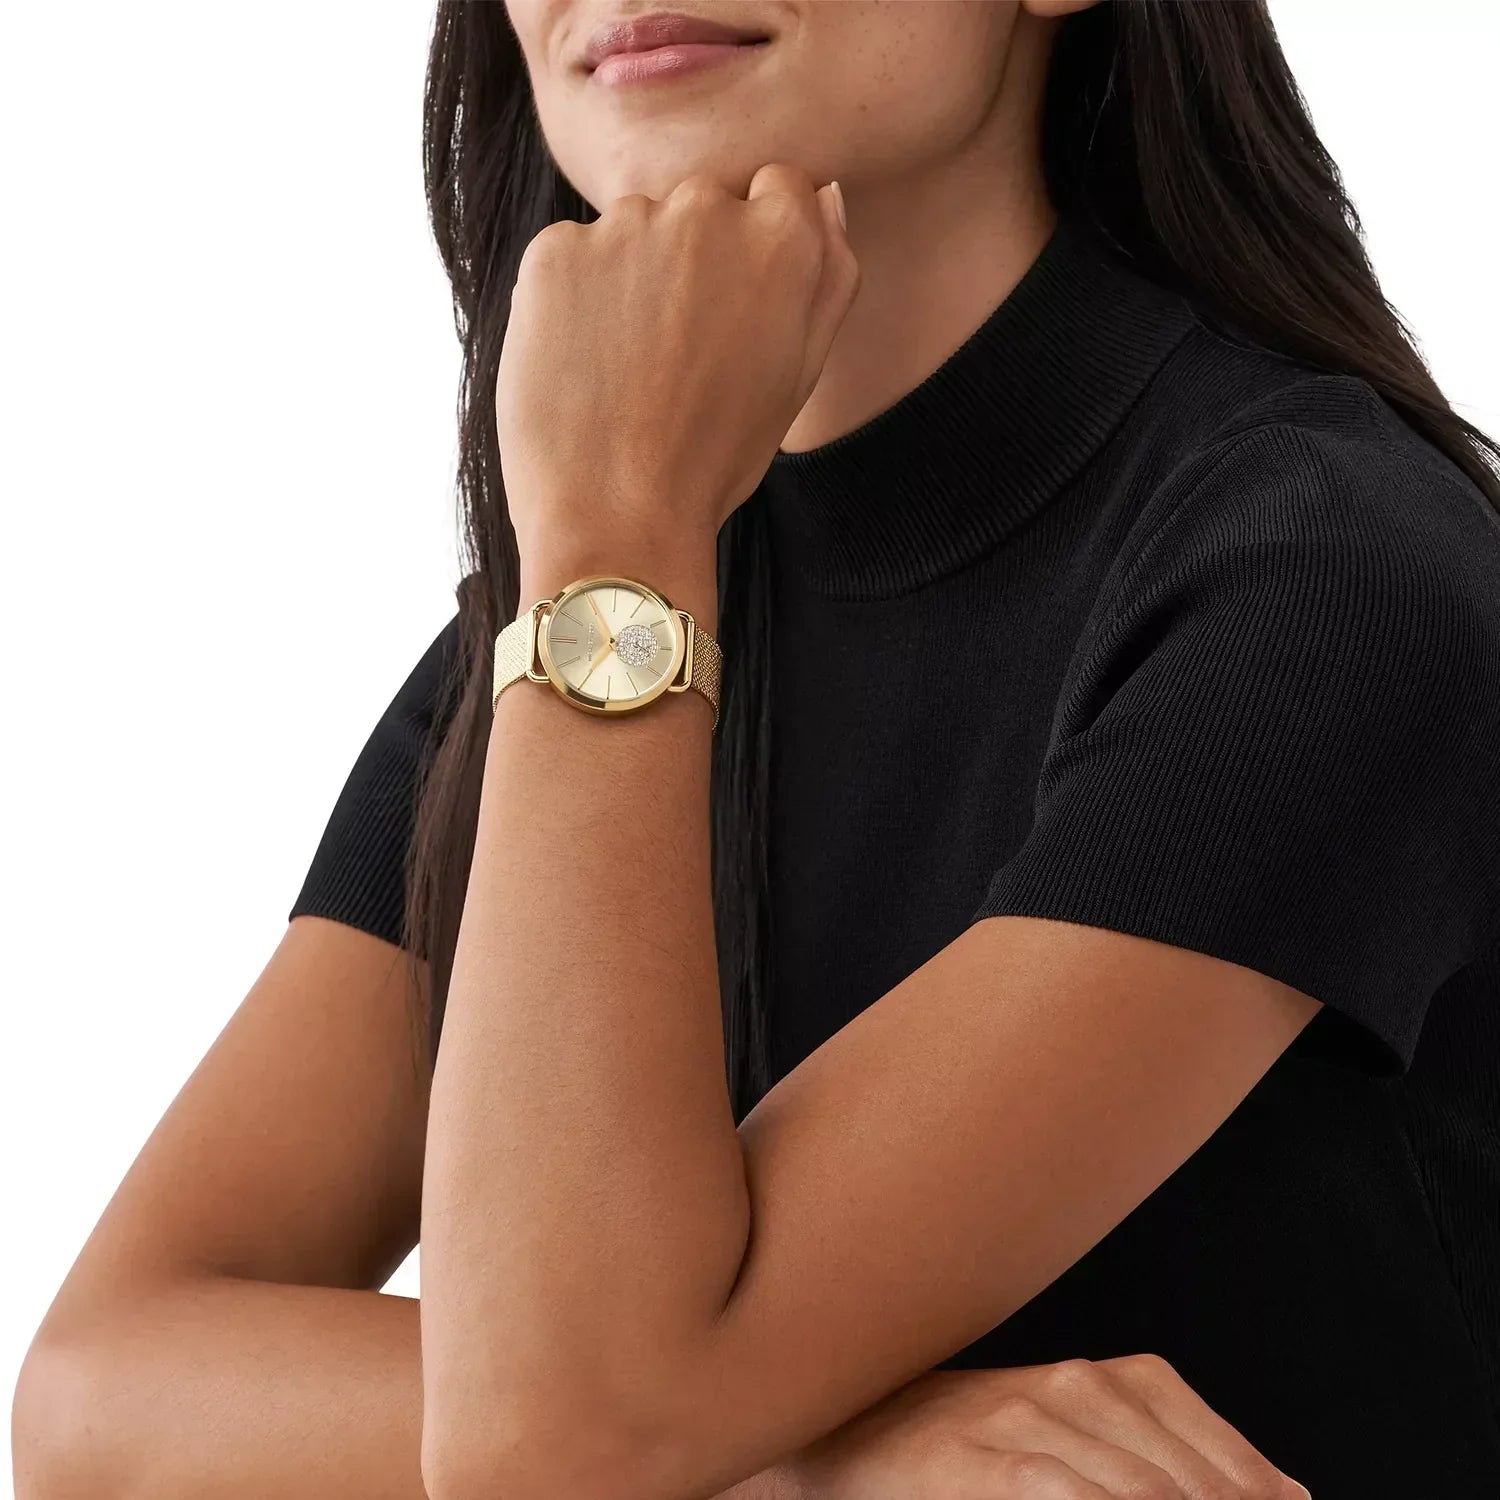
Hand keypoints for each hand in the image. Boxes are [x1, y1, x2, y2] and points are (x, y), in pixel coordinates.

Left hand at [497, 163, 858, 573]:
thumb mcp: (800, 373)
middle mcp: (705, 210)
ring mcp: (623, 225)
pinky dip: (575, 299)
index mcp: (783, 238)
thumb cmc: (716, 457)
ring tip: (628, 367)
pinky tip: (584, 364)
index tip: (735, 309)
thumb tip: (826, 196)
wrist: (616, 515)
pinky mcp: (555, 251)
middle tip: (680, 352)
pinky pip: (572, 256)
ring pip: (634, 229)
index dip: (755, 253)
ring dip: (632, 277)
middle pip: (703, 204)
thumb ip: (828, 275)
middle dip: (695, 258)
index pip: (778, 191)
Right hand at [783, 1358, 1311, 1498]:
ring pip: (1132, 1485)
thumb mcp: (1078, 1438)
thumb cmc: (978, 1447)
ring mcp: (1021, 1423)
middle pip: (1183, 1475)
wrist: (856, 1429)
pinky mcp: (974, 1462)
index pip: (1213, 1447)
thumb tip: (1287, 1492)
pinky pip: (1056, 1489)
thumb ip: (1167, 1457)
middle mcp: (1074, 1388)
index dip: (1255, 1488)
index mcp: (1111, 1379)